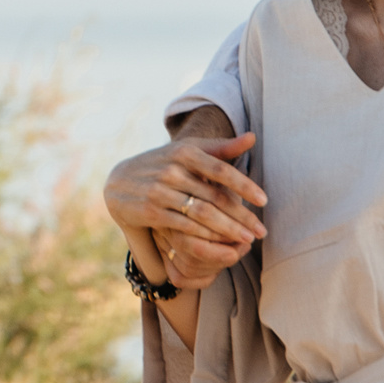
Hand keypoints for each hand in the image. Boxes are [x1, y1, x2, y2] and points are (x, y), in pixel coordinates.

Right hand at [103, 134, 264, 288]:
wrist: (119, 181)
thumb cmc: (163, 164)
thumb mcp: (189, 151)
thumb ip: (221, 148)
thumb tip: (253, 138)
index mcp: (184, 152)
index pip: (221, 169)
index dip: (245, 186)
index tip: (264, 201)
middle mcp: (172, 170)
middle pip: (215, 196)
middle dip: (241, 216)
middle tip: (261, 230)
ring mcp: (160, 191)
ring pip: (202, 213)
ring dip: (227, 229)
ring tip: (247, 240)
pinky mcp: (151, 212)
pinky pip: (184, 226)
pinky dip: (205, 237)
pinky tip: (221, 245)